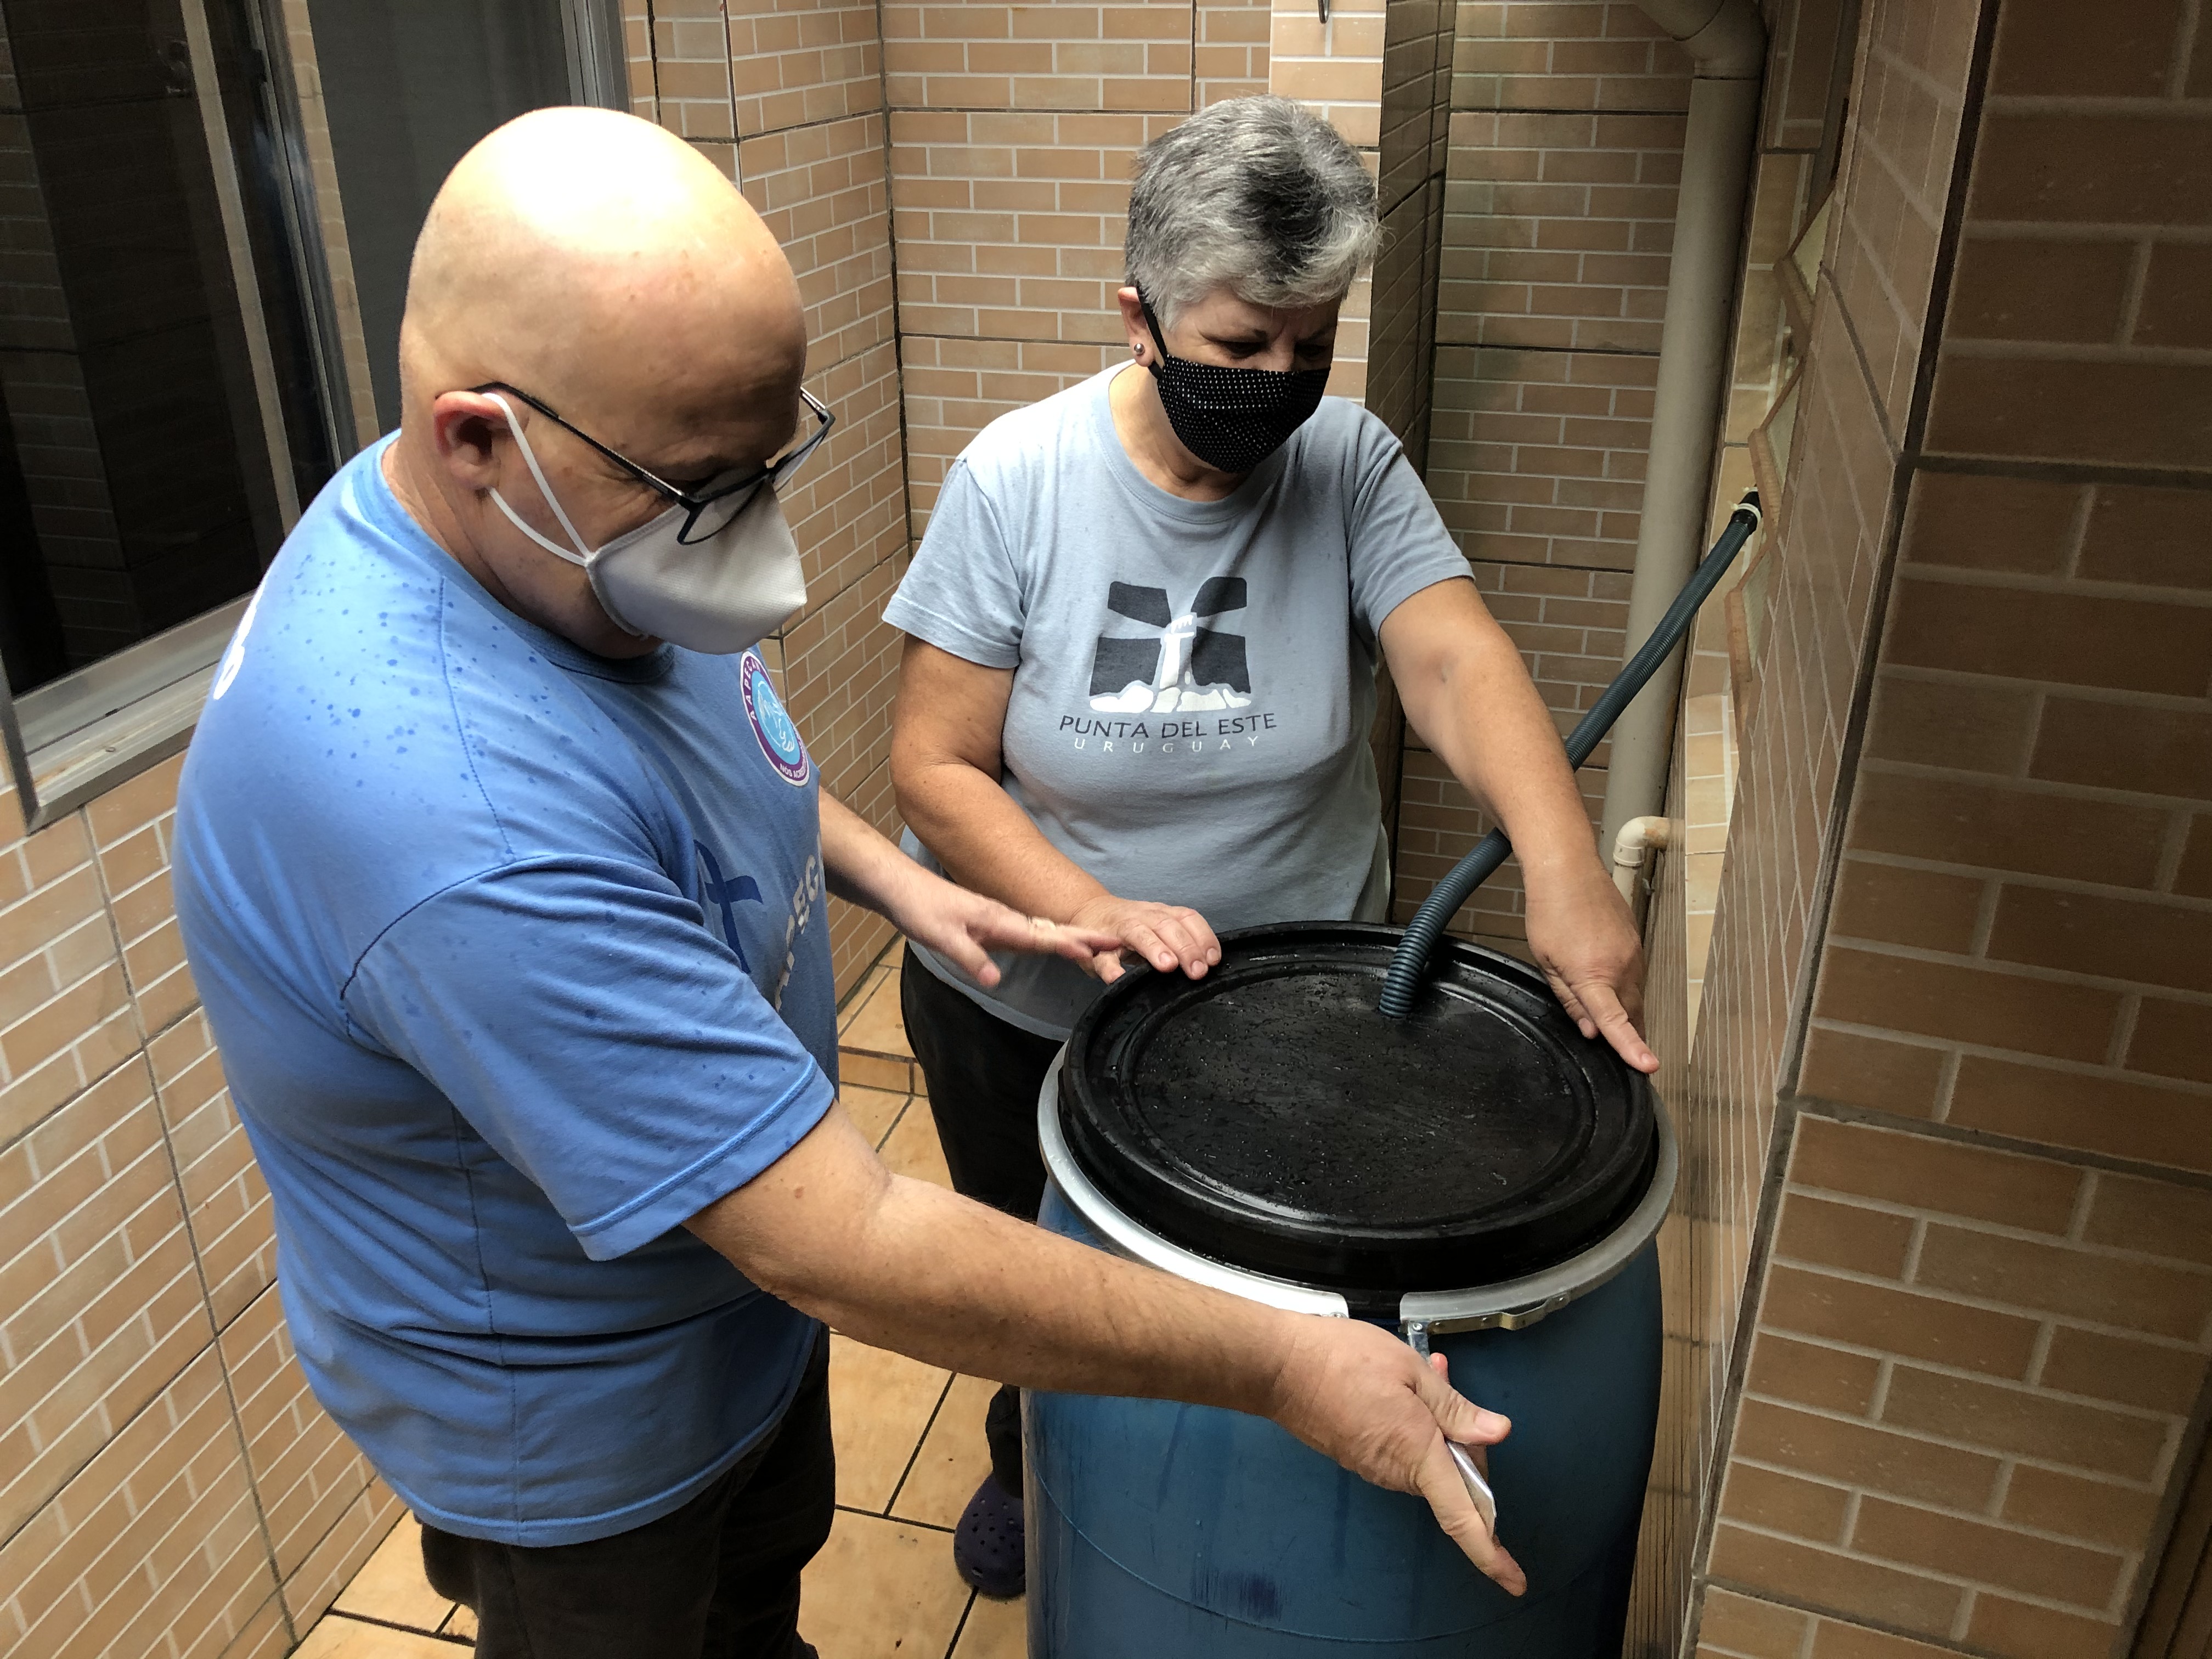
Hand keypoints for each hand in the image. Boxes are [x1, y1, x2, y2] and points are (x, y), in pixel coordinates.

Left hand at [888, 873, 1121, 990]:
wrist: (902, 888)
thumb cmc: (921, 910)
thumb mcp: (941, 937)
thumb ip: (970, 957)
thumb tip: (995, 980)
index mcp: (999, 920)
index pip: (1042, 935)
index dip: (1071, 944)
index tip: (1100, 949)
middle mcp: (1005, 918)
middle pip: (1051, 931)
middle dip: (1084, 938)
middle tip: (1118, 944)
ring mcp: (999, 921)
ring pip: (1042, 931)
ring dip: (1071, 939)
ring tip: (1099, 947)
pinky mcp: (990, 925)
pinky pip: (1028, 934)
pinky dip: (1048, 939)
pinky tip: (1054, 945)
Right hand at [1067, 894, 1221, 983]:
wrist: (1089, 910)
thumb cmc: (1132, 926)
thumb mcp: (1158, 926)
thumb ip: (1180, 941)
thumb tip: (1208, 965)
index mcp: (1161, 913)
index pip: (1187, 918)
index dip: (1203, 937)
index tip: (1213, 960)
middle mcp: (1142, 917)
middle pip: (1166, 925)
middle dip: (1184, 947)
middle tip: (1197, 971)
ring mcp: (1118, 930)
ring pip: (1138, 934)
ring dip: (1154, 948)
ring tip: (1167, 966)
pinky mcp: (1096, 948)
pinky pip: (1103, 957)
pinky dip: (1111, 968)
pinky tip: (1118, 978)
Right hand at [1268, 1318, 1524, 1592]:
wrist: (1278, 1367)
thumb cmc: (1340, 1361)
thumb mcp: (1410, 1370)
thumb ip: (1455, 1407)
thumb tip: (1497, 1432)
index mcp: (1417, 1454)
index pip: (1462, 1516)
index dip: (1491, 1553)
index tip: (1514, 1581)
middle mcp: (1396, 1472)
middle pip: (1452, 1478)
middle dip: (1464, 1438)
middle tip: (1450, 1382)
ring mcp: (1374, 1467)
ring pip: (1428, 1459)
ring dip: (1437, 1424)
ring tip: (1425, 1374)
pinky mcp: (1358, 1456)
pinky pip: (1401, 1451)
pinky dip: (1414, 1425)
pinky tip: (1401, 1388)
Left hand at [1522, 861, 1654, 1073]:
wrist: (1568, 868)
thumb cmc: (1550, 911)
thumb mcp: (1546, 962)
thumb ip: (1570, 1000)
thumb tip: (1591, 1032)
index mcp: (1594, 974)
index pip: (1616, 1021)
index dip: (1632, 1047)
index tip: (1649, 1067)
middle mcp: (1621, 967)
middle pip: (1632, 1015)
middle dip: (1630, 1037)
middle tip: (1622, 1057)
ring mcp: (1634, 954)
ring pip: (1636, 997)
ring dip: (1627, 1012)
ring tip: (1606, 1015)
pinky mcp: (1637, 943)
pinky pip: (1636, 977)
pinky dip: (1626, 989)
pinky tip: (1608, 982)